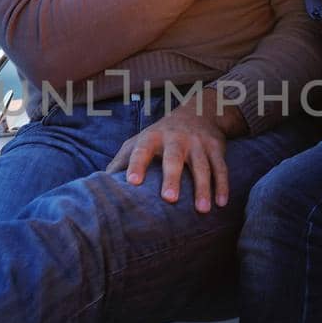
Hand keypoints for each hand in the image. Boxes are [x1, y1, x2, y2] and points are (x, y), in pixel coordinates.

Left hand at [105, 103, 231, 212]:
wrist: (198, 112)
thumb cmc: (160, 135)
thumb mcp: (139, 141)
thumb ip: (121, 161)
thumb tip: (98, 185)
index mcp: (152, 137)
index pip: (141, 150)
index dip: (136, 165)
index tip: (131, 182)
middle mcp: (175, 138)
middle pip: (174, 158)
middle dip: (172, 178)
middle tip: (169, 199)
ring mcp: (198, 143)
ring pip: (201, 166)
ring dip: (203, 188)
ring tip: (202, 210)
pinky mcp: (216, 148)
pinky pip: (220, 168)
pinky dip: (222, 185)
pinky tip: (222, 203)